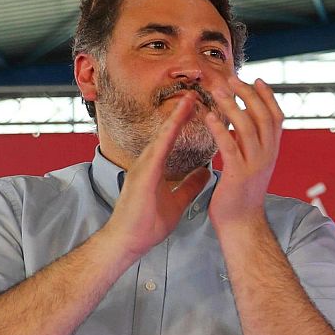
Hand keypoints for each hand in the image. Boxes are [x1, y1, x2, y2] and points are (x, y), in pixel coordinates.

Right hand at [100, 93, 208, 258]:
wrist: (128, 242)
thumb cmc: (147, 224)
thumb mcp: (177, 201)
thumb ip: (190, 185)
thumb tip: (206, 173)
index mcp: (156, 167)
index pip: (173, 139)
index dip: (185, 122)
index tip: (199, 106)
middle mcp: (149, 162)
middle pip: (167, 132)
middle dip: (181, 112)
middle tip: (196, 92)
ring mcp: (143, 166)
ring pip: (162, 135)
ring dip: (175, 117)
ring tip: (189, 98)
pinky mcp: (142, 174)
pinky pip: (158, 150)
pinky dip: (168, 134)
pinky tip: (176, 122)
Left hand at [203, 74, 283, 228]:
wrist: (242, 223)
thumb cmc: (242, 194)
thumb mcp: (253, 163)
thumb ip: (250, 142)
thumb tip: (243, 120)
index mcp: (272, 150)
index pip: (276, 116)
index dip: (268, 96)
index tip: (256, 79)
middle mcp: (268, 154)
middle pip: (263, 116)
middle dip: (247, 95)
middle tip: (232, 79)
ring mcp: (255, 164)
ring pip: (247, 127)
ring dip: (232, 106)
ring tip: (217, 91)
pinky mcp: (238, 174)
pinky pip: (230, 147)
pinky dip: (220, 129)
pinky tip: (209, 117)